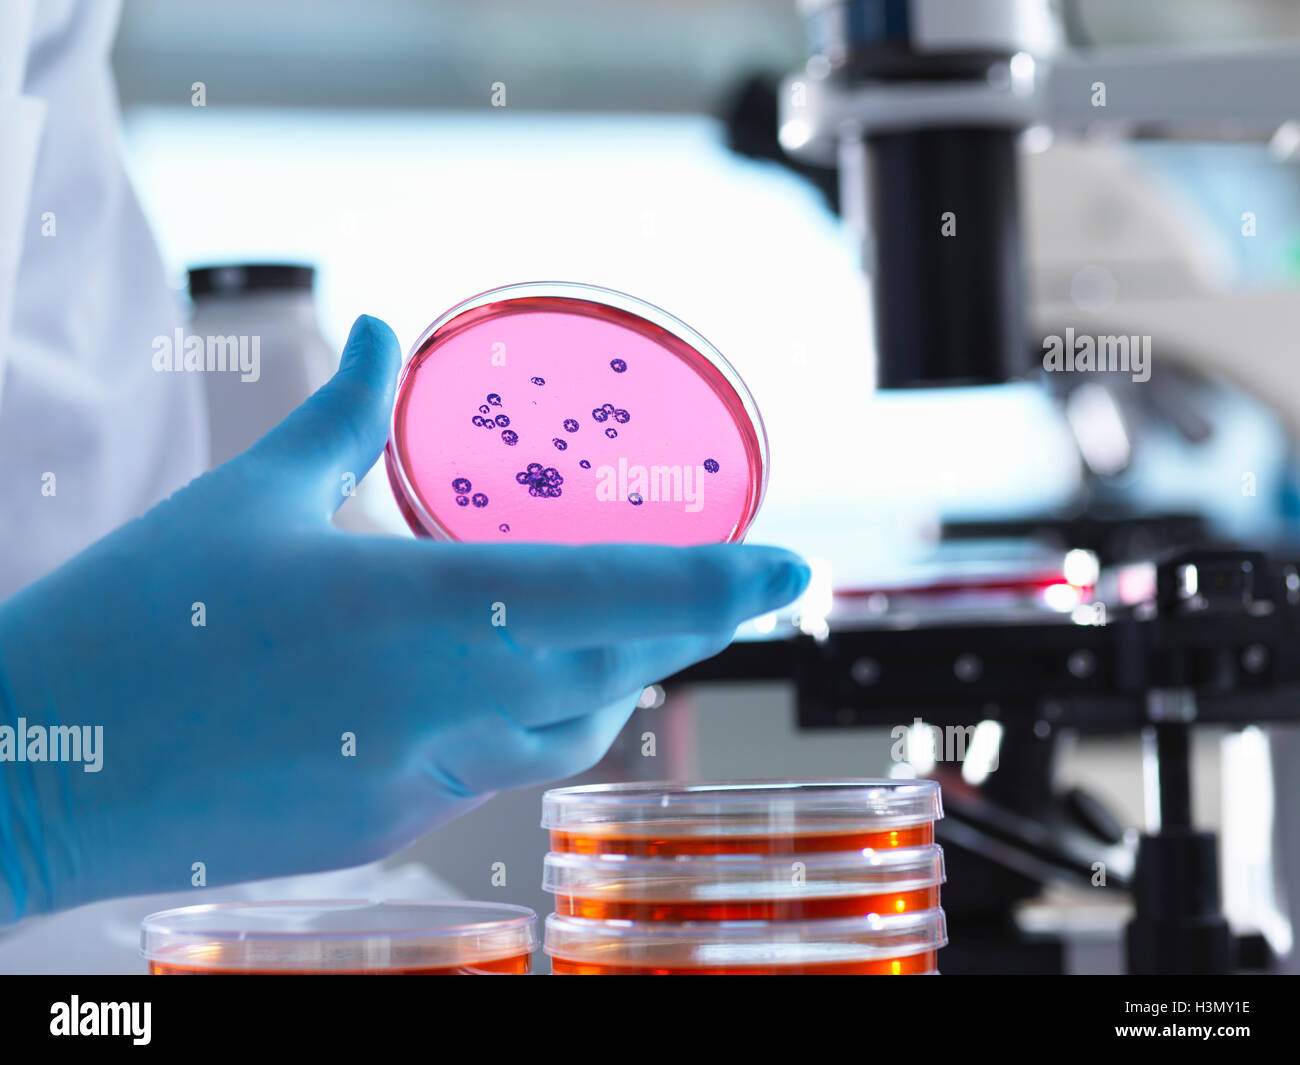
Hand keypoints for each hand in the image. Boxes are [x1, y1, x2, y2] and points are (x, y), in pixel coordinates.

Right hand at [0, 315, 808, 920]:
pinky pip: (502, 771)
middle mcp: (443, 704)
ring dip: (619, 679)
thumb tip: (380, 330)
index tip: (794, 568)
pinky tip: (519, 686)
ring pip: (571, 733)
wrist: (35, 771)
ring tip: (637, 628)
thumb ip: (338, 412)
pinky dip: (538, 723)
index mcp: (418, 609)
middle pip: (619, 672)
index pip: (613, 600)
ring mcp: (420, 781)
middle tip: (739, 586)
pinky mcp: (390, 828)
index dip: (720, 588)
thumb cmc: (134, 621)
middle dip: (690, 628)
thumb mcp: (249, 501)